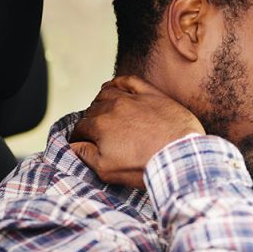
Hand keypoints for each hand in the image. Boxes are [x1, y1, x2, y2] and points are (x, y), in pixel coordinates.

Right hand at [70, 75, 204, 189]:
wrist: (179, 157)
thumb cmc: (145, 166)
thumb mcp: (107, 170)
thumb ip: (86, 155)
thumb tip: (73, 146)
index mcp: (100, 126)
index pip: (80, 128)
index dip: (79, 137)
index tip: (82, 143)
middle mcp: (114, 107)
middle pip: (93, 110)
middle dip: (91, 121)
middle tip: (97, 131)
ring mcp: (133, 99)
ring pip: (107, 93)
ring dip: (101, 101)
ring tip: (103, 110)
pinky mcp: (152, 95)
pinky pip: (129, 80)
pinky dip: (118, 82)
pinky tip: (115, 87)